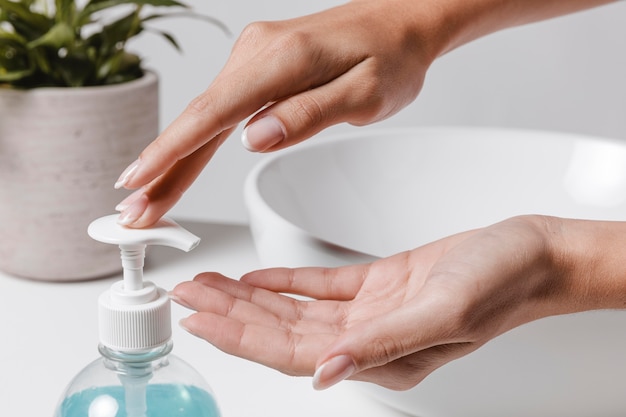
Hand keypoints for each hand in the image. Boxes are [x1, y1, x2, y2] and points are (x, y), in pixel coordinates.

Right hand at [113, 0, 445, 226]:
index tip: (138, 181)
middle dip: (162, 168)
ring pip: (205, 115)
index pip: (214, 113)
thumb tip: (252, 138)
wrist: (398, 22)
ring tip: (148, 199)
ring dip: (174, 159)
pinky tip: (178, 162)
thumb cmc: (390, 56)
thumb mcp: (365, 93)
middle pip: (198, 118)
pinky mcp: (257, 65)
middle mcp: (257, 52)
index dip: (171, 151)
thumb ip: (308, 115)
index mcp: (283, 59)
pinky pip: (219, 108)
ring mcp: (253, 56)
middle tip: (132, 212)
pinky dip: (195, 140)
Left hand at [171, 216, 624, 389]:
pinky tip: (259, 278)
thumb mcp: (446, 311)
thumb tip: (326, 374)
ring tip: (210, 285)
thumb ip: (384, 344)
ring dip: (250, 297)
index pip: (292, 351)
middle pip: (282, 331)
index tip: (201, 318)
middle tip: (188, 297)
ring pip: (294, 309)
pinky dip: (286, 281)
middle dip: (231, 315)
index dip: (242, 336)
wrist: (527, 255)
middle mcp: (367, 338)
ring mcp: (370, 312)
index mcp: (380, 354)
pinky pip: (320, 286)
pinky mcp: (377, 286)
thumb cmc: (499, 282)